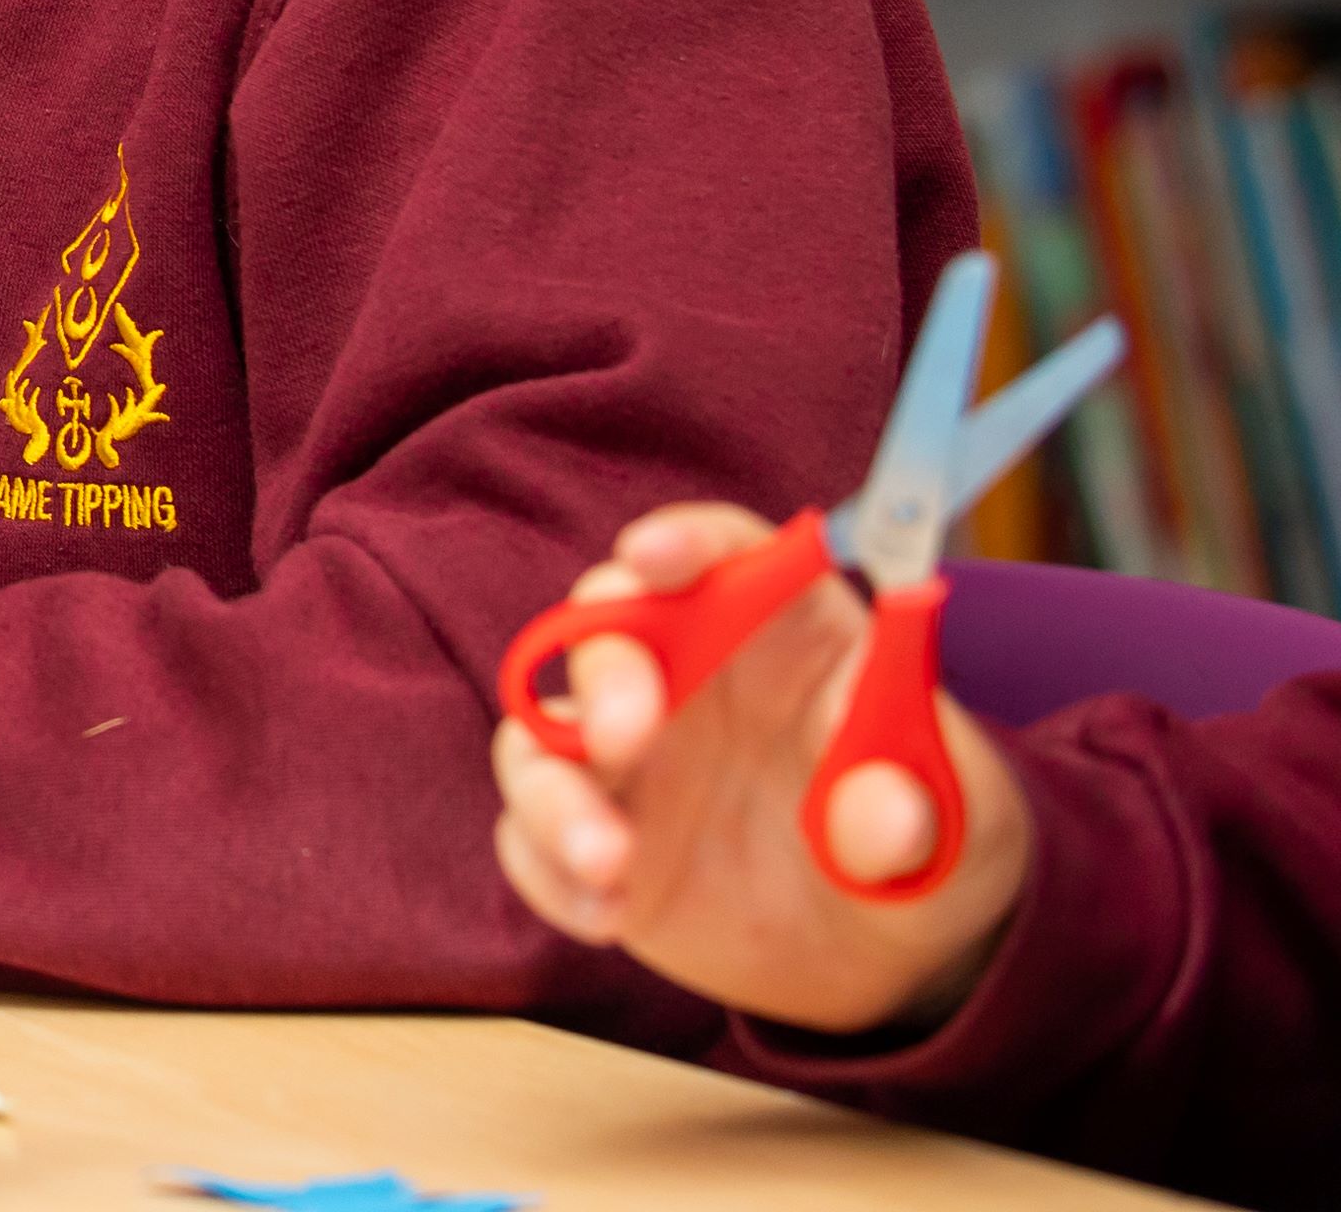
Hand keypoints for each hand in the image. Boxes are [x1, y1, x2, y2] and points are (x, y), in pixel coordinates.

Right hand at [488, 502, 1033, 1038]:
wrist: (897, 951)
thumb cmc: (937, 845)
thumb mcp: (965, 825)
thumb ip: (921, 811)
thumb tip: (883, 815)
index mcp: (782, 635)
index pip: (726, 556)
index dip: (685, 542)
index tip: (653, 559)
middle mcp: (686, 678)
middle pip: (608, 630)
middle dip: (604, 677)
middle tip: (622, 741)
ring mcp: (628, 761)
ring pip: (539, 739)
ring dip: (554, 793)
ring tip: (610, 864)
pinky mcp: (592, 836)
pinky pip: (528, 837)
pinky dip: (548, 871)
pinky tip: (606, 916)